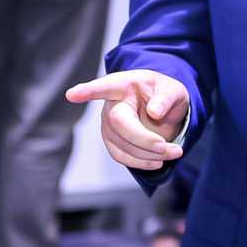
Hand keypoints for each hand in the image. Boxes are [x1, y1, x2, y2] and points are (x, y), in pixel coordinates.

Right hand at [65, 70, 186, 170]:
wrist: (163, 108)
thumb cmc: (165, 94)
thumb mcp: (174, 90)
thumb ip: (167, 98)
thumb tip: (154, 112)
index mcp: (124, 84)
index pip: (104, 87)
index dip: (88, 91)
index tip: (72, 94)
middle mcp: (111, 104)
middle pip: (118, 123)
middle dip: (145, 139)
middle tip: (172, 148)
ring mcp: (108, 125)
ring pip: (121, 144)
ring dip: (148, 154)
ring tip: (174, 152)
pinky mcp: (112, 141)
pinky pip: (121, 156)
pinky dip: (141, 162)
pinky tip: (158, 161)